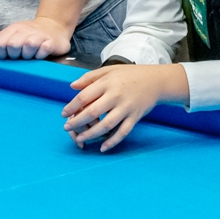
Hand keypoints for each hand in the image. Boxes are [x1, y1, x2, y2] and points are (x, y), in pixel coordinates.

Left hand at [0, 15, 73, 59]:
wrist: (54, 27)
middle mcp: (26, 30)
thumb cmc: (30, 34)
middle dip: (14, 55)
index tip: (6, 55)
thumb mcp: (12, 33)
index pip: (0, 43)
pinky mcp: (51, 42)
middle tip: (19, 56)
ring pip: (29, 45)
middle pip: (13, 45)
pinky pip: (44, 50)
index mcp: (14, 28)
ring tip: (30, 55)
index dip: (1, 53)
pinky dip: (40, 55)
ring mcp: (39, 36)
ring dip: (28, 55)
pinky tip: (40, 55)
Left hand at [62, 63, 185, 151]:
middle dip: (77, 122)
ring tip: (80, 139)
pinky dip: (112, 141)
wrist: (155, 80)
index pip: (84, 96)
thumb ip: (90, 77)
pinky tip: (103, 147)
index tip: (64, 113)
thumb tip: (72, 86)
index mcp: (107, 83)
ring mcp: (126, 108)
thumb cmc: (130, 74)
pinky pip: (122, 132)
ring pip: (106, 125)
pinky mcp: (135, 117)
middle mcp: (116, 96)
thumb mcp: (109, 70)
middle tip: (67, 127)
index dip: (72, 106)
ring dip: (91, 134)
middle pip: (92, 112)